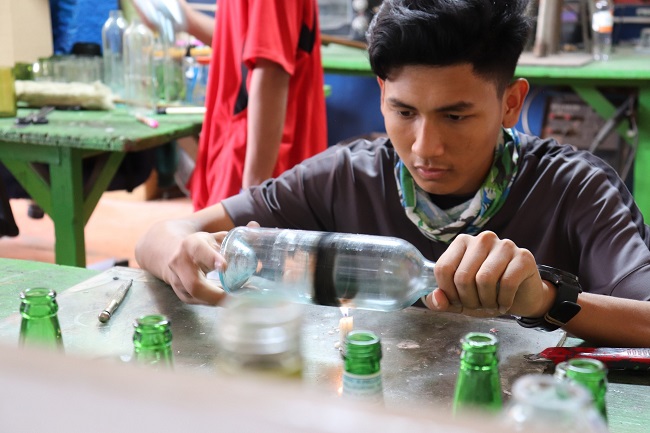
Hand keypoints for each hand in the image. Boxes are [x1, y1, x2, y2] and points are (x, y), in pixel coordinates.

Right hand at [163, 221, 259, 304]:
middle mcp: (180, 264)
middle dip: (217, 294)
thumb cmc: (201, 246)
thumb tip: (255, 226)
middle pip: (195, 284)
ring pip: (198, 297)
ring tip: (242, 300)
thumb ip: (236, 234)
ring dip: (221, 301)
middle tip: (240, 296)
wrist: (174, 254)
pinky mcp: (183, 295)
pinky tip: (233, 302)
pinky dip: (217, 303)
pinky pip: (201, 303)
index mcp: (191, 245)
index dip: (211, 258)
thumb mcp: (215, 237)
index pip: (199, 251)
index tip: (225, 266)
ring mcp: (178, 282)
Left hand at [422, 231, 553, 317]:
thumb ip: (442, 300)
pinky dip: (503, 301)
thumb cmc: (487, 294)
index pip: (443, 268)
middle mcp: (482, 239)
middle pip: (462, 276)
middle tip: (477, 307)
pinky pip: (507, 283)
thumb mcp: (460, 300)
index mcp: (462, 242)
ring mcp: (504, 245)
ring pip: (484, 279)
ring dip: (486, 302)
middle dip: (468, 300)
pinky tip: (504, 305)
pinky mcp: (523, 256)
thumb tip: (436, 299)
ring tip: (490, 305)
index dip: (448, 293)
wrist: (523, 296)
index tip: (458, 302)